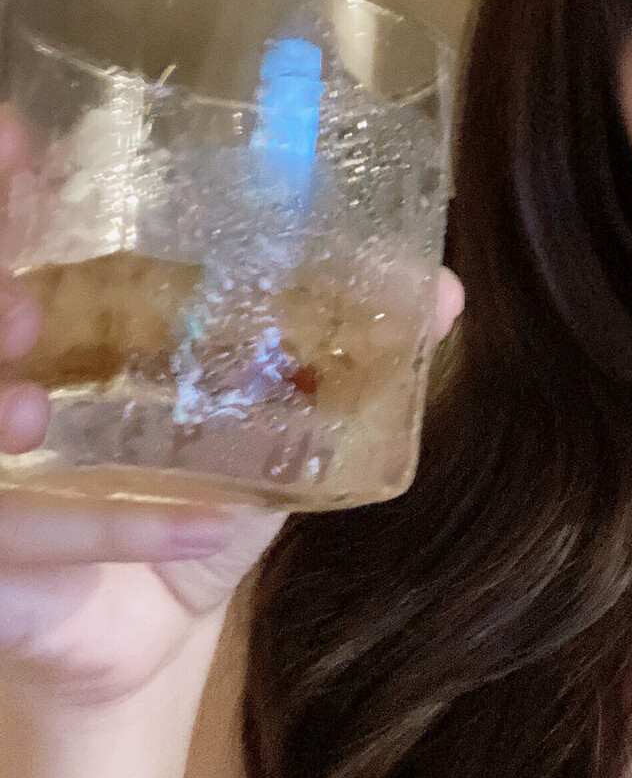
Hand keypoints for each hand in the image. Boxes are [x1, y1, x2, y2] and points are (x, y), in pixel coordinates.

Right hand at [0, 104, 464, 714]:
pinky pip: (35, 547)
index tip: (16, 139)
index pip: (12, 248)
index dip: (4, 199)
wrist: (149, 638)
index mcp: (52, 338)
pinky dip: (120, 533)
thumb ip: (336, 357)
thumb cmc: (184, 505)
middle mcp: (6, 393)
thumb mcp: (265, 428)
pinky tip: (204, 525)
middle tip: (24, 300)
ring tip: (33, 409)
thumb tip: (441, 287)